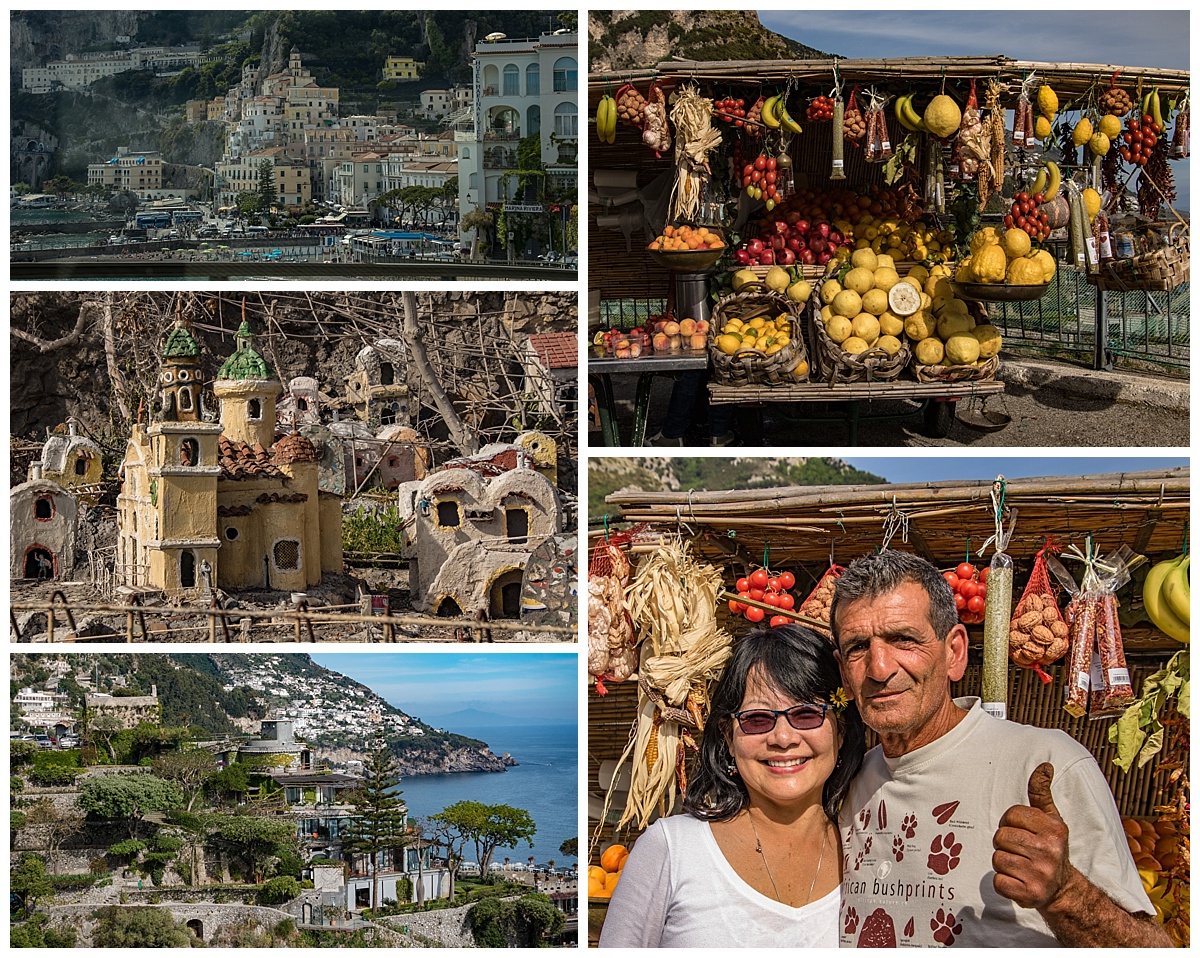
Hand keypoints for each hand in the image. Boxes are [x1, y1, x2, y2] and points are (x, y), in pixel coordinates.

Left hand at [992, 762, 1073, 910]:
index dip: (1012, 823)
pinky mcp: (1029, 895)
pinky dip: (1003, 882)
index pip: (1011, 815)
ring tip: (1020, 865)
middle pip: (1001, 836)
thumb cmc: (1050, 847)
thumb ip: (1042, 792)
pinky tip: (1018, 881)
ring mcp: (1040, 875)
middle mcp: (1050, 852)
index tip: (1024, 832)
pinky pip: (998, 881)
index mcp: (1054, 829)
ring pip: (997, 858)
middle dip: (1006, 843)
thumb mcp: (1051, 818)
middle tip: (1021, 851)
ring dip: (1004, 862)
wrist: (1062, 889)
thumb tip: (1045, 765)